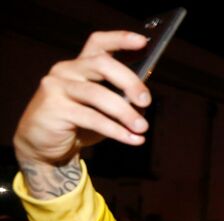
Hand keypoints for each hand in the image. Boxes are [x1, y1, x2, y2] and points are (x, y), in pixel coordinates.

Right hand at [14, 31, 150, 170]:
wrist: (44, 145)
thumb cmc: (79, 124)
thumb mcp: (104, 110)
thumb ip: (122, 100)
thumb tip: (143, 105)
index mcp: (81, 65)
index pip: (99, 43)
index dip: (120, 39)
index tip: (143, 42)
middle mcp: (67, 69)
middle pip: (102, 64)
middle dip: (129, 81)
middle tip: (146, 101)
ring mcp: (57, 86)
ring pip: (97, 93)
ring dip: (125, 112)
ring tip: (142, 127)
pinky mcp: (53, 107)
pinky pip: (92, 117)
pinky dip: (116, 130)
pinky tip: (131, 138)